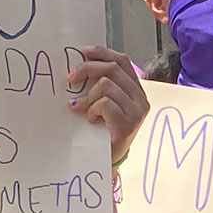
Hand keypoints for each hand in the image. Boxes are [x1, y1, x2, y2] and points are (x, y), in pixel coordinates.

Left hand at [67, 47, 149, 163]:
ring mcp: (136, 112)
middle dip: (87, 69)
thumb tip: (81, 65)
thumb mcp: (105, 104)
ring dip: (88, 97)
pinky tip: (91, 120)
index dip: (102, 53)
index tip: (83, 52)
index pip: (122, 61)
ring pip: (106, 85)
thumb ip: (102, 86)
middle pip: (112, 69)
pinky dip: (92, 109)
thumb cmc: (104, 132)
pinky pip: (104, 103)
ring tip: (84, 110)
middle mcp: (140, 99)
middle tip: (71, 79)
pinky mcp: (128, 124)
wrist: (107, 160)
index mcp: (136, 91)